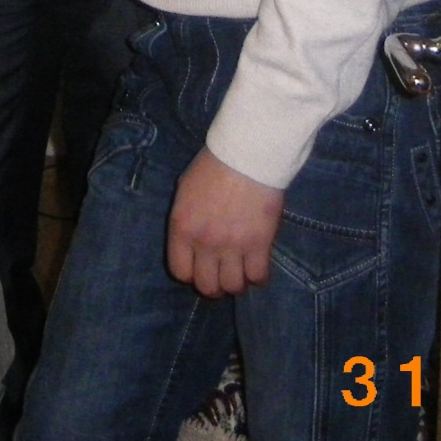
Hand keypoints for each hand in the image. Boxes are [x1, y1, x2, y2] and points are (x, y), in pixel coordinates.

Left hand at [168, 151, 283, 296]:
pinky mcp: (259, 244)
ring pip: (233, 286)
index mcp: (182, 228)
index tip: (200, 268)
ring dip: (237, 282)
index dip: (191, 274)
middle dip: (214, 286)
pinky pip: (258, 276)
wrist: (247, 155)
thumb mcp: (185, 190)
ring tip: (241, 271)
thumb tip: (190, 239)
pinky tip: (258, 266)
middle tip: (222, 275)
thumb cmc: (213, 166)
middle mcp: (205, 242)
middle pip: (207, 286)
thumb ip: (186, 219)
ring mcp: (233, 246)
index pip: (180, 271)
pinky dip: (259, 276)